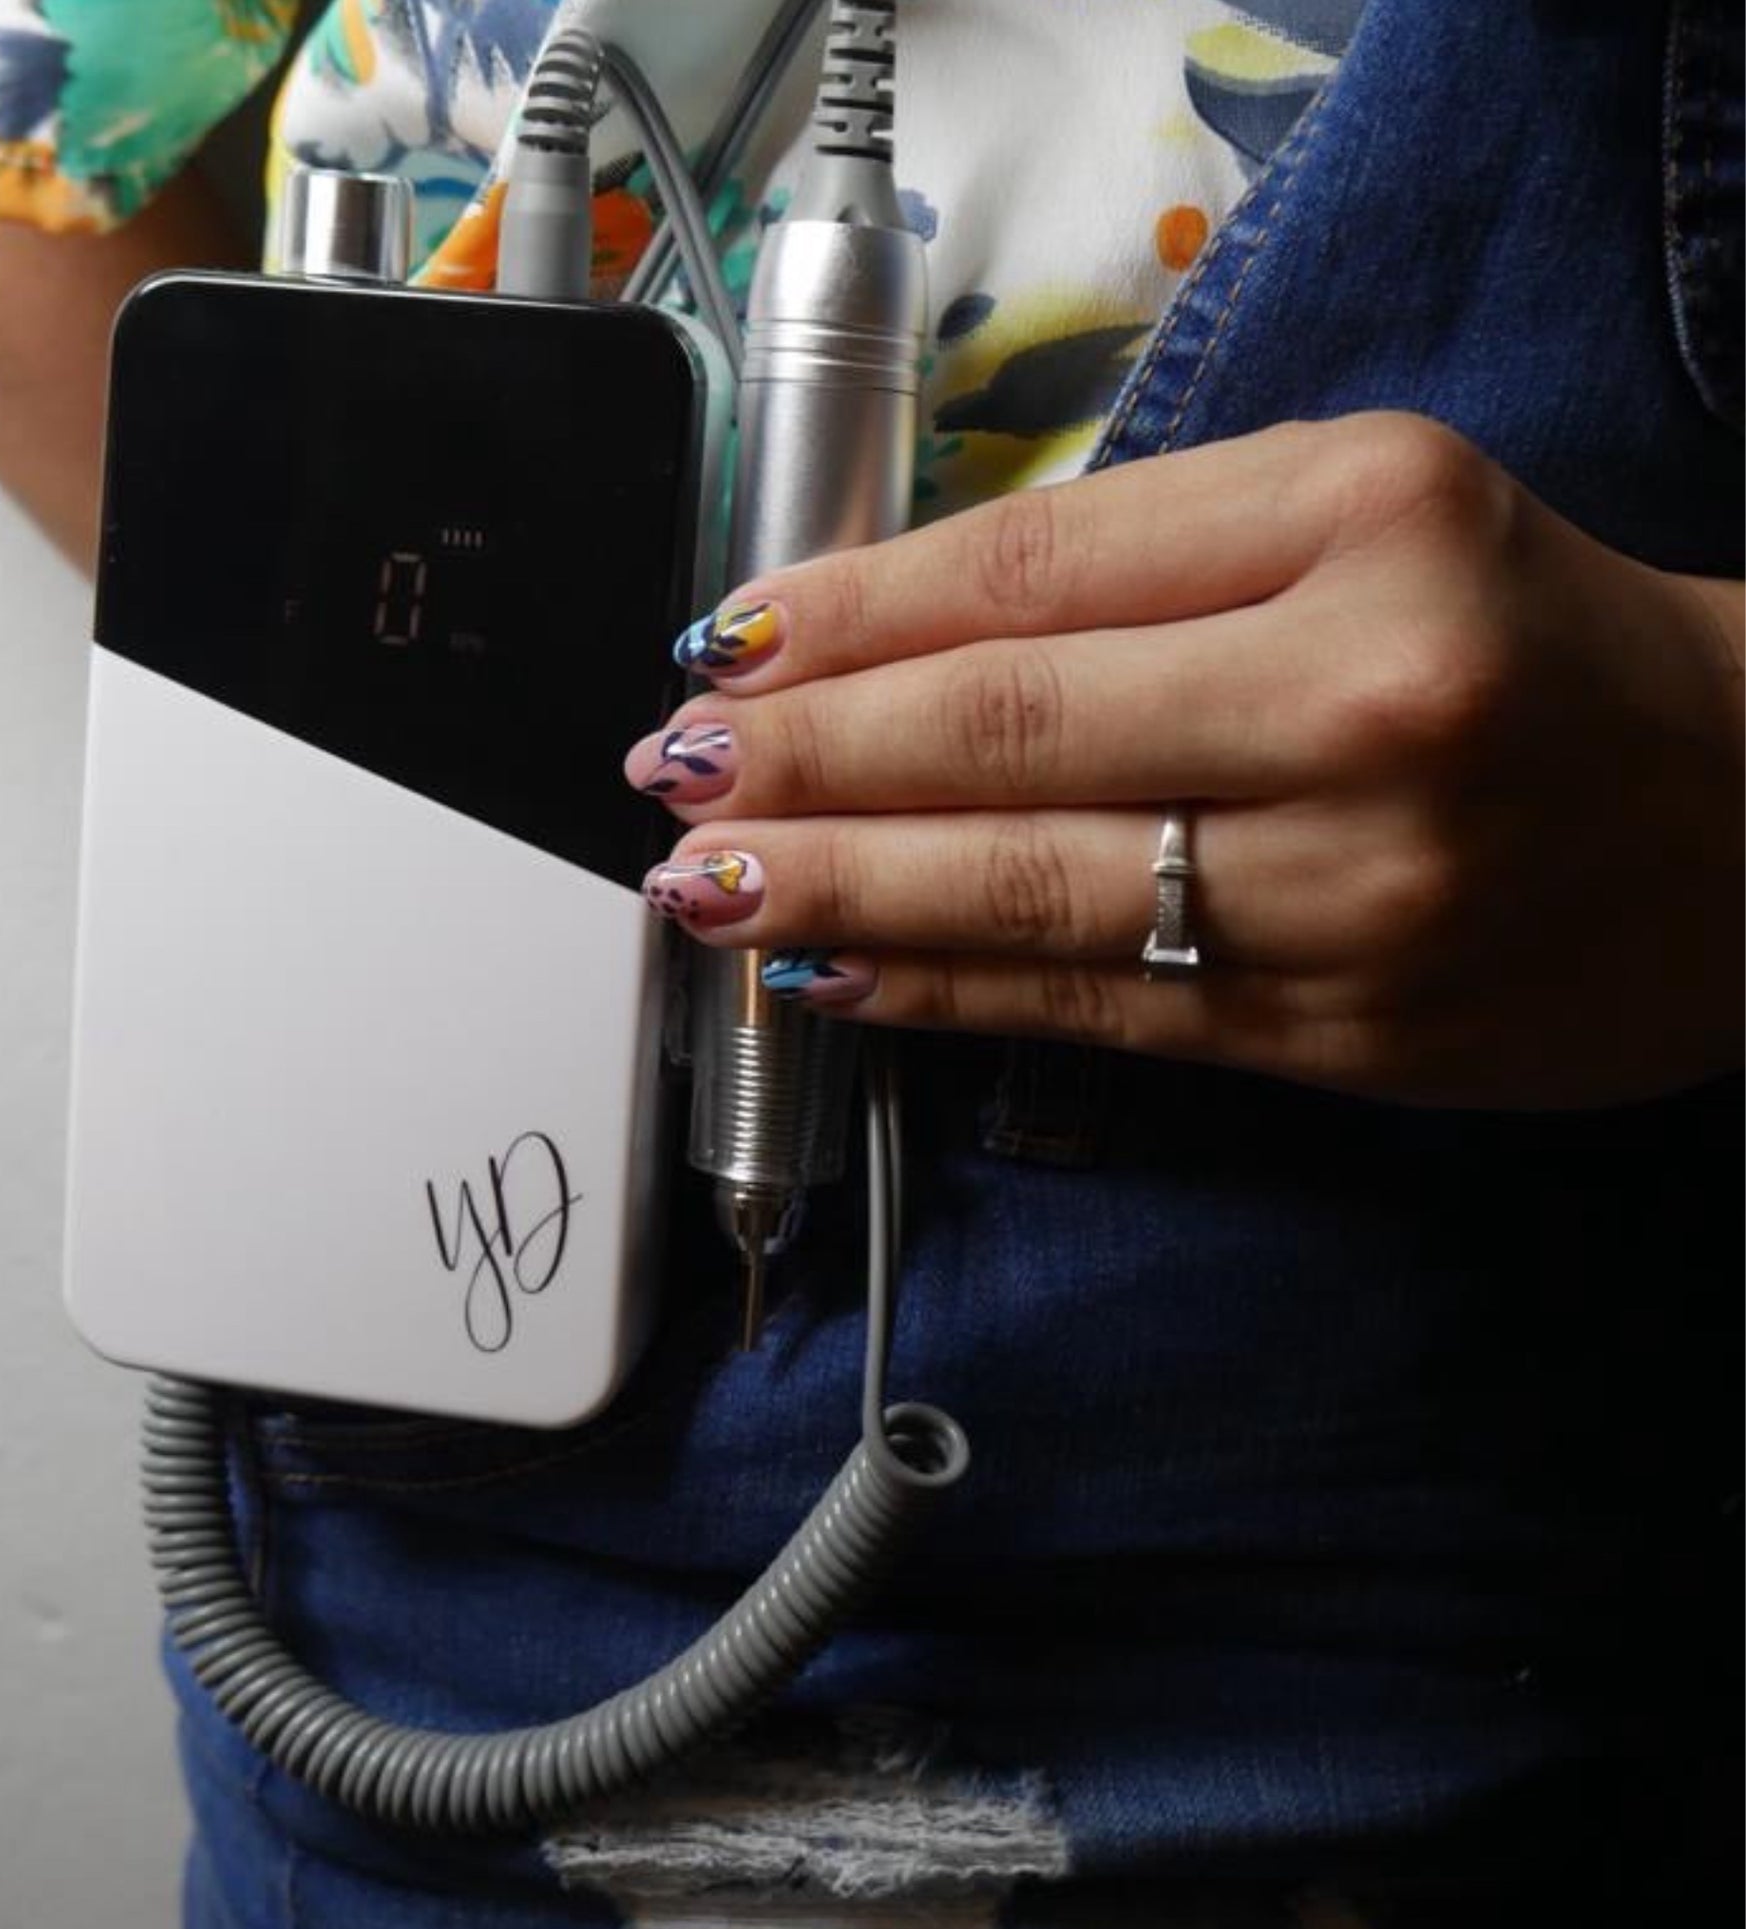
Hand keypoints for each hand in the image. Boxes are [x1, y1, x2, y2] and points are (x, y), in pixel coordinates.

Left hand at [625, 414, 1743, 1109]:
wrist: (1740, 821)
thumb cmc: (1526, 637)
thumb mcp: (1360, 508)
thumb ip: (1138, 550)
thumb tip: (886, 623)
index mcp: (1364, 521)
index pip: (1032, 568)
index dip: (847, 615)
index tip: (723, 642)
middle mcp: (1361, 701)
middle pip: (1005, 731)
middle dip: (804, 755)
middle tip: (673, 770)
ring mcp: (1351, 891)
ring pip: (1029, 890)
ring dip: (834, 884)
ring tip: (703, 881)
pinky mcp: (1337, 1035)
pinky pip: (1090, 1009)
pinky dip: (938, 989)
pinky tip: (829, 974)